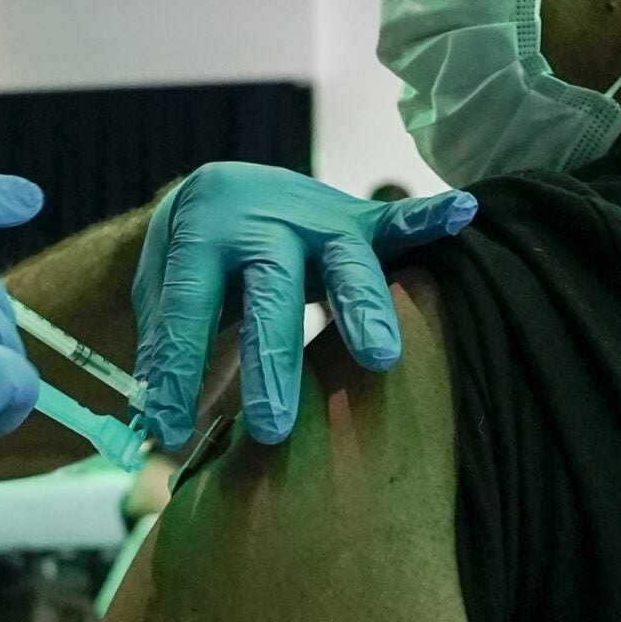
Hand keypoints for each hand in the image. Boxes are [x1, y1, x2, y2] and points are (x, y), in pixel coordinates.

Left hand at [133, 164, 475, 448]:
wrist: (224, 191)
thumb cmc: (194, 265)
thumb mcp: (162, 293)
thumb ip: (163, 348)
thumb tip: (156, 427)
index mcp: (201, 236)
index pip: (188, 308)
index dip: (177, 370)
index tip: (170, 430)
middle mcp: (262, 223)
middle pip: (269, 291)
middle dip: (273, 361)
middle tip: (272, 428)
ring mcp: (316, 218)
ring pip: (344, 263)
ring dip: (361, 311)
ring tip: (379, 359)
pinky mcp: (357, 220)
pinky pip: (397, 222)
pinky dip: (429, 219)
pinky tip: (464, 215)